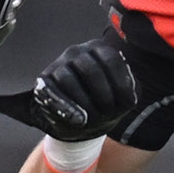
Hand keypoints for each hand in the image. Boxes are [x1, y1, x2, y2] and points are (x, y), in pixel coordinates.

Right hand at [0, 33, 138, 141]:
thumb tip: (127, 91)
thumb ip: (129, 90)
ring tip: (92, 119)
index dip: (121, 86)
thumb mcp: (124, 98)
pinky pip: (51, 91)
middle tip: (107, 114)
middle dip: (102, 97)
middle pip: (91, 71)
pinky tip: (78, 120)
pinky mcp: (44, 80)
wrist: (81, 122)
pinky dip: (66, 107)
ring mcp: (59, 64)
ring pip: (68, 80)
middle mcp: (79, 51)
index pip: (113, 61)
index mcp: (102, 50)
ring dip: (84, 104)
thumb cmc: (105, 105)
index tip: (126, 105)